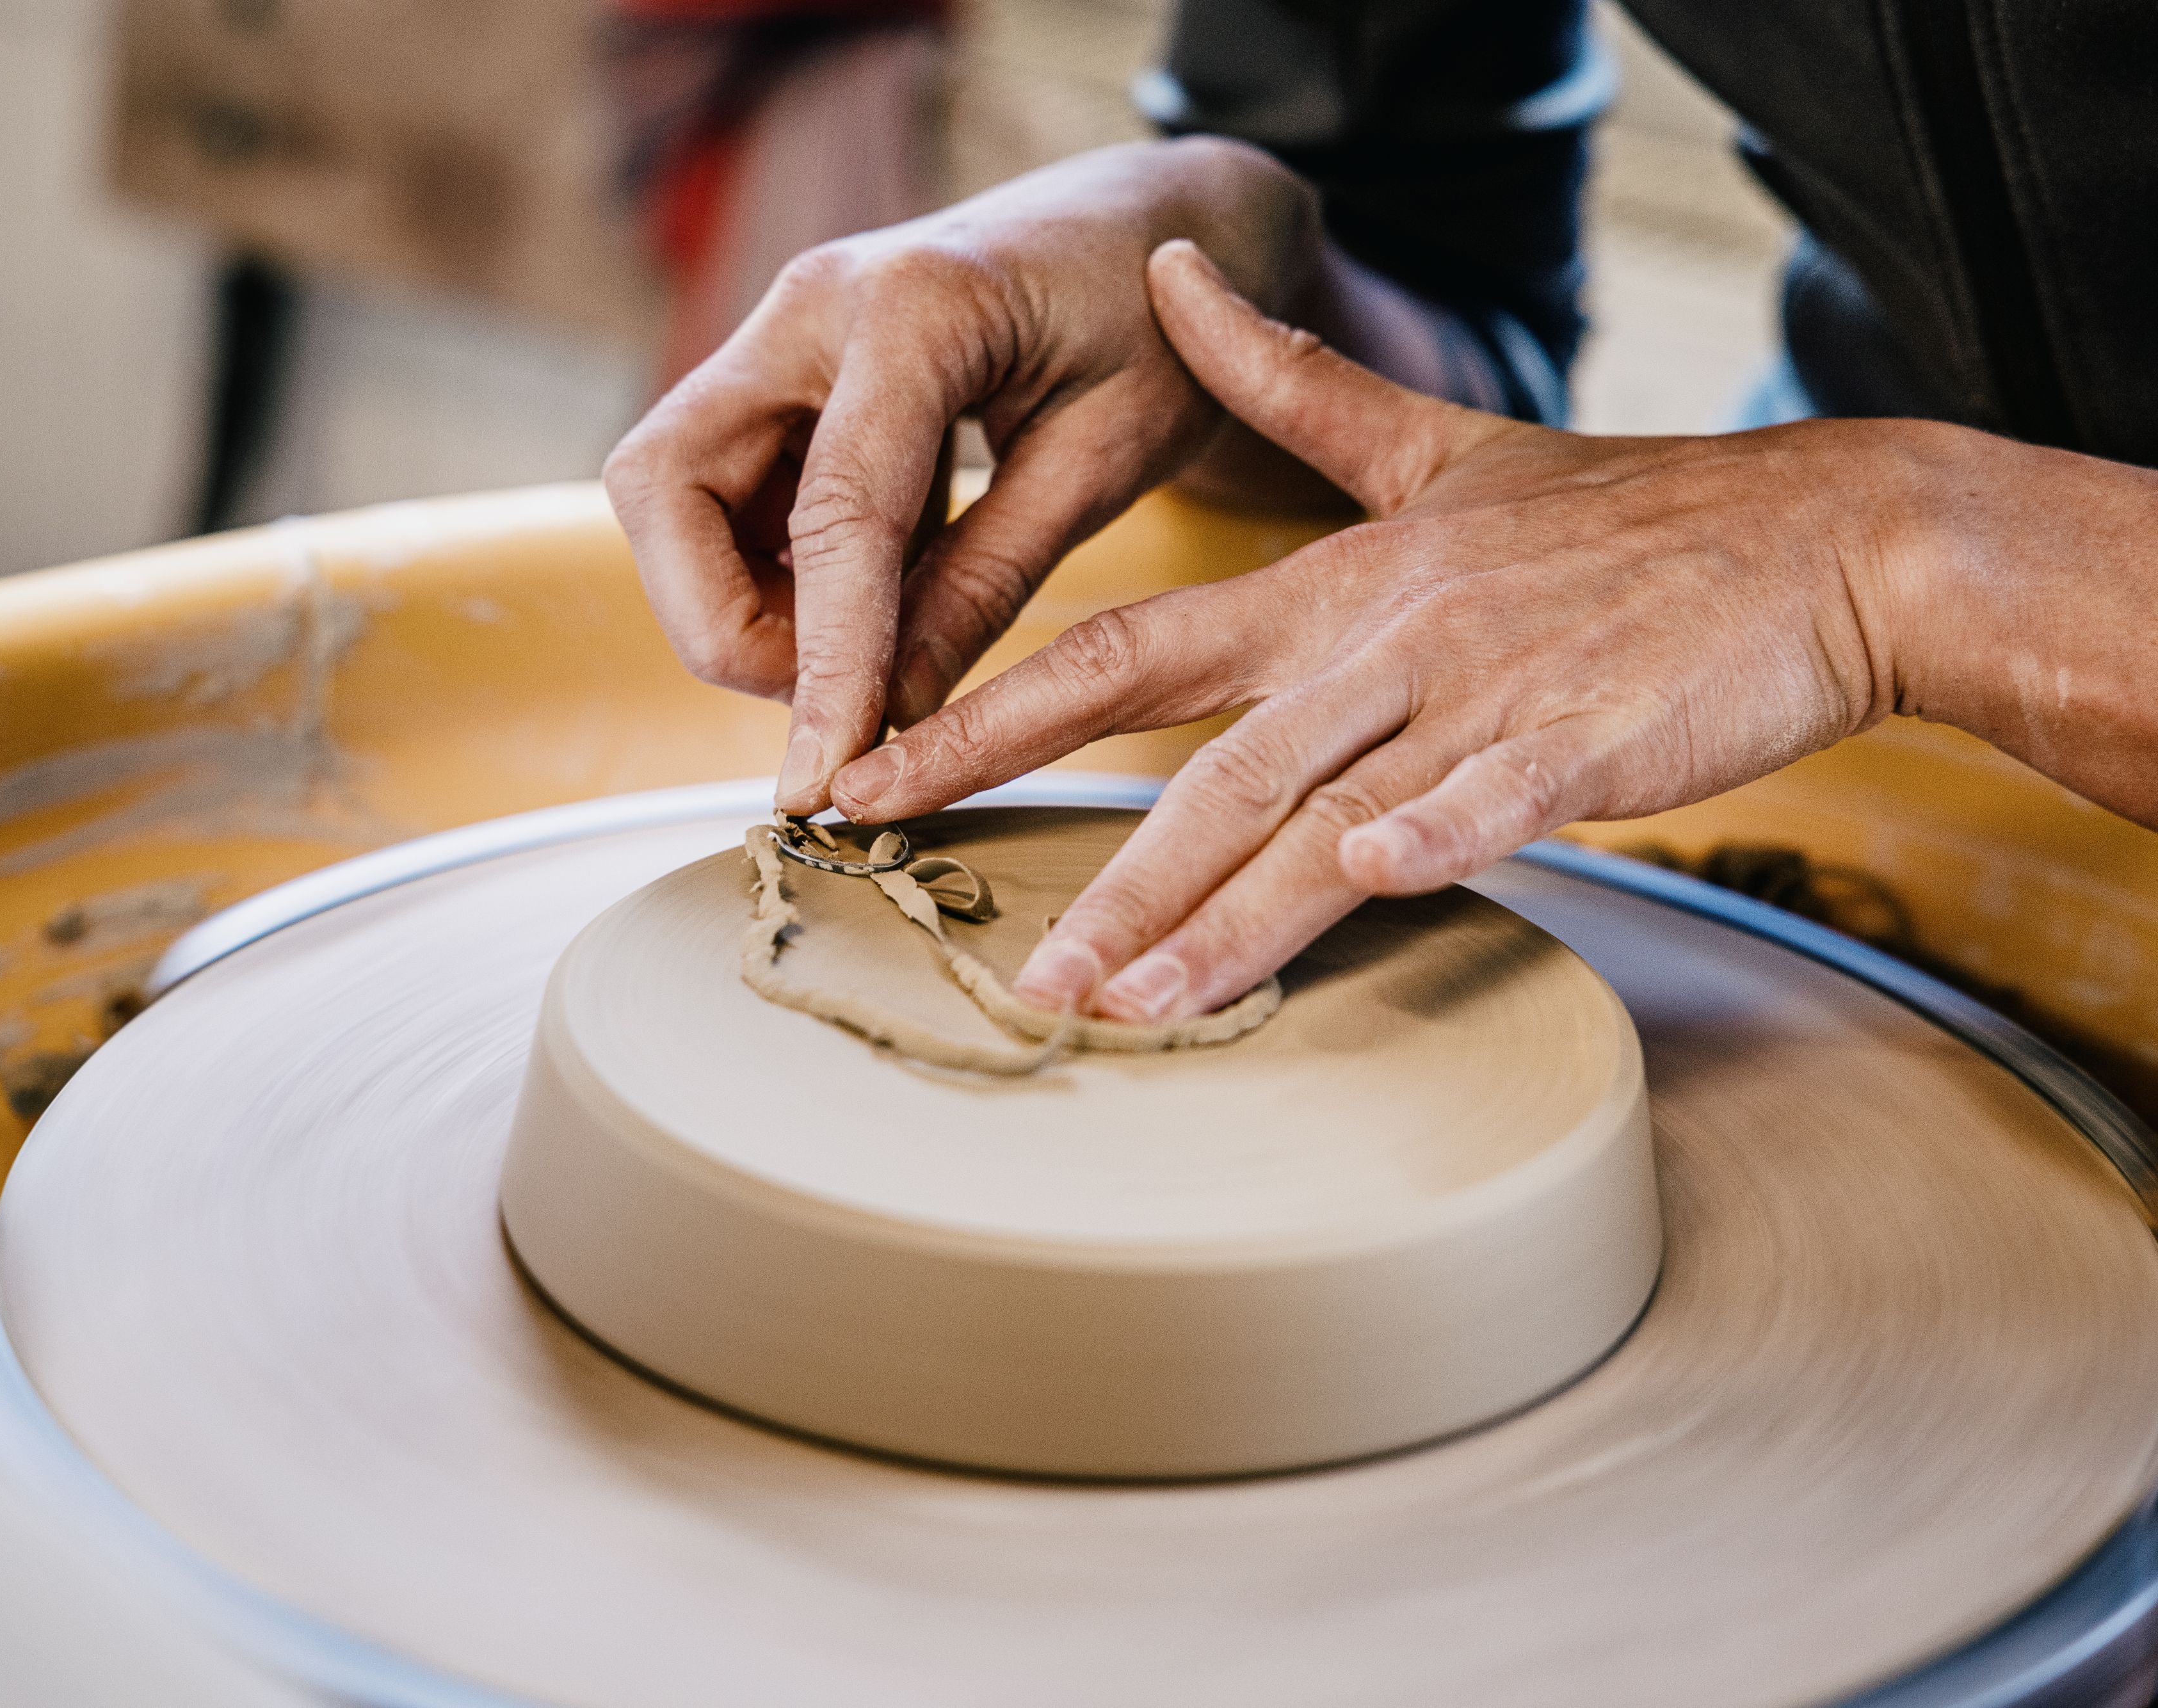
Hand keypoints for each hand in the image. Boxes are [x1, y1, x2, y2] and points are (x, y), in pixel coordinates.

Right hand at [607, 140, 1379, 815]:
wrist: (1153, 226)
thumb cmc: (1157, 327)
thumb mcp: (1108, 459)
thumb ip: (991, 581)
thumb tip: (895, 716)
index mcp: (916, 306)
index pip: (834, 513)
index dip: (822, 661)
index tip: (823, 776)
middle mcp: (814, 303)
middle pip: (665, 486)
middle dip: (718, 621)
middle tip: (829, 697)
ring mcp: (781, 332)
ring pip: (667, 494)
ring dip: (734, 602)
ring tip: (858, 652)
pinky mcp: (778, 372)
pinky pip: (712, 491)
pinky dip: (762, 572)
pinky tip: (857, 606)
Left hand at [828, 239, 1948, 1022]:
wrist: (1821, 538)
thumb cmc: (1626, 516)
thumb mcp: (1439, 443)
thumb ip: (1290, 383)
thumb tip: (1178, 279)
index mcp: (1328, 589)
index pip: (1121, 651)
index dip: (993, 715)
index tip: (882, 776)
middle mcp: (1374, 644)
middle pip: (1204, 768)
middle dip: (1100, 877)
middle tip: (1014, 972)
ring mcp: (1475, 693)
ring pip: (1319, 811)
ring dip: (1223, 914)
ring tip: (1131, 1007)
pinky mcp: (1581, 740)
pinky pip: (1493, 796)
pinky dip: (1434, 836)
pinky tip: (1374, 888)